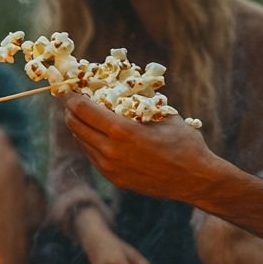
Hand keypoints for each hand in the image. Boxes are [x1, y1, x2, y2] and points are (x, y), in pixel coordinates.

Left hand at [59, 92, 220, 200]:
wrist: (195, 179)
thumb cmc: (184, 142)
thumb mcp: (162, 114)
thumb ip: (138, 101)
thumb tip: (121, 84)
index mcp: (121, 130)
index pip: (82, 109)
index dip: (71, 96)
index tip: (68, 88)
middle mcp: (110, 150)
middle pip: (75, 126)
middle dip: (70, 110)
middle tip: (71, 100)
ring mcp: (110, 168)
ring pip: (82, 141)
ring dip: (79, 126)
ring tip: (83, 115)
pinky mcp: (114, 179)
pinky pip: (93, 156)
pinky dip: (90, 142)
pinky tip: (97, 134)